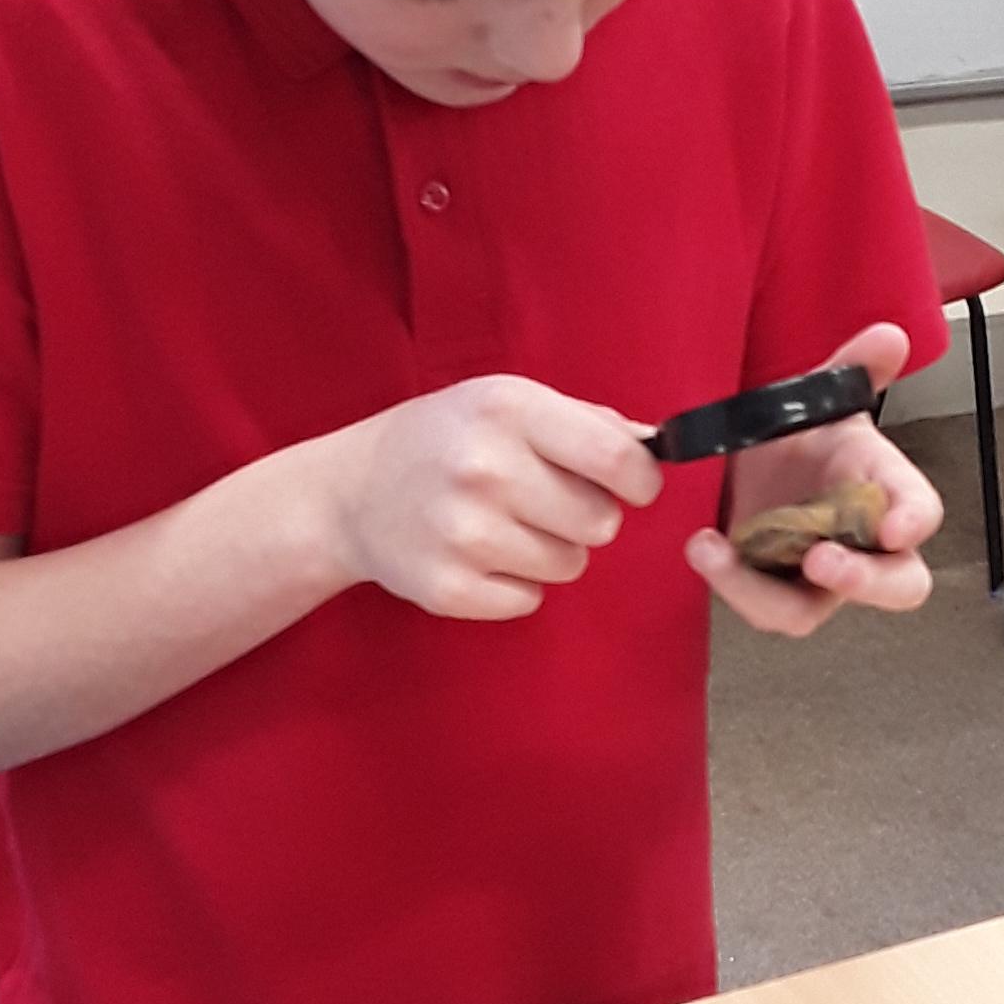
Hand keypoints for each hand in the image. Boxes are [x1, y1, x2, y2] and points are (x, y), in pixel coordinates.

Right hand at [324, 376, 661, 620]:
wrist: (351, 492)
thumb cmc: (445, 439)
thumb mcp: (505, 403)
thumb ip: (584, 422)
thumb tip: (652, 447)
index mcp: (507, 410)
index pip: (616, 459)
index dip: (641, 481)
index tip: (632, 486)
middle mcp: (484, 469)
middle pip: (600, 522)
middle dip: (587, 516)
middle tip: (545, 502)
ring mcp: (462, 534)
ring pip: (570, 565)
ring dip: (552, 551)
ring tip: (505, 525)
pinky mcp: (447, 589)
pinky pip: (529, 601)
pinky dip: (515, 585)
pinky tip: (479, 555)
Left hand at [686, 323, 941, 638]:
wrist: (742, 456)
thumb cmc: (795, 436)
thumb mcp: (817, 398)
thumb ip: (852, 369)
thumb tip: (888, 337)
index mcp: (883, 490)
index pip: (919, 512)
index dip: (913, 521)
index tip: (894, 527)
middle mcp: (860, 543)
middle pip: (897, 585)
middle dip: (865, 581)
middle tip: (822, 560)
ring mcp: (813, 576)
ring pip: (808, 610)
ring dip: (763, 591)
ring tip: (716, 550)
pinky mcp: (768, 589)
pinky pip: (759, 604)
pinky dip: (730, 581)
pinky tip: (703, 545)